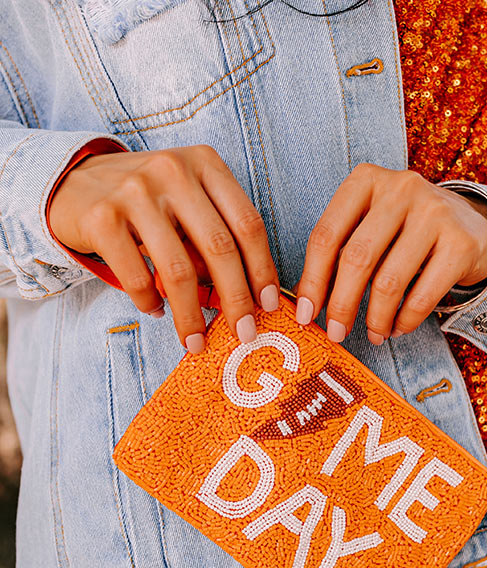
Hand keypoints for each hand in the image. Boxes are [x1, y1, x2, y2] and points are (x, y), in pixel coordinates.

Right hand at [48, 145, 279, 351]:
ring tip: (195, 340)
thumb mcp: (187, 199)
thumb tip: (250, 297)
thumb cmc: (146, 202)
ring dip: (191, 316)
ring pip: (179, 270)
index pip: (247, 224)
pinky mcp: (102, 218)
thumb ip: (216, 233)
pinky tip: (155, 311)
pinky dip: (149, 303)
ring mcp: (135, 192)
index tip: (270, 306)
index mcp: (204, 164)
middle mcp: (173, 171)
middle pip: (220, 248)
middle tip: (244, 335)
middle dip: (236, 300)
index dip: (263, 270)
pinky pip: (137, 277)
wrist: (74, 183)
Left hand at [295, 165, 486, 342]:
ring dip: (376, 319)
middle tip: (336, 333)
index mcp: (366, 181)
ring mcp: (435, 212)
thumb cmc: (405, 232)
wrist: (472, 225)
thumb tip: (306, 302)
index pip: (326, 235)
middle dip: (341, 305)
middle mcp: (401, 188)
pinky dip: (406, 320)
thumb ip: (339, 254)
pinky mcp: (460, 242)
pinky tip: (398, 328)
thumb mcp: (370, 228)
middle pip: (356, 258)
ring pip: (389, 281)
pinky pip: (423, 295)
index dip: (312, 280)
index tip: (306, 315)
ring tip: (375, 335)